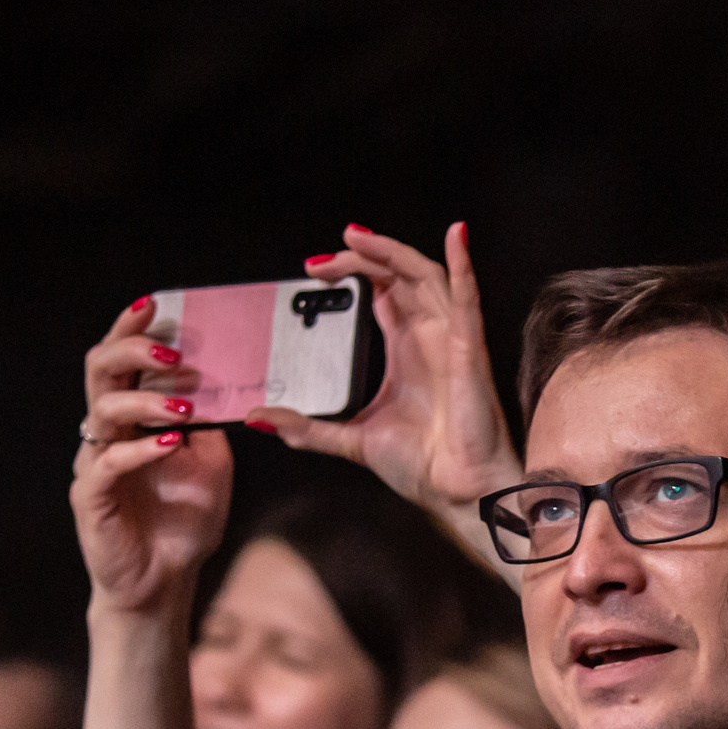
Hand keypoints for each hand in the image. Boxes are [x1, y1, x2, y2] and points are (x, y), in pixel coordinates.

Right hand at [72, 295, 233, 614]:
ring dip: (146, 401)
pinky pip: (108, 462)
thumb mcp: (212, 465)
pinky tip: (171, 444)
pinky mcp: (91, 496)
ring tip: (184, 406)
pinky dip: (141, 449)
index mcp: (131, 419)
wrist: (164, 581)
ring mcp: (94, 462)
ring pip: (103, 411)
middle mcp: (106, 432)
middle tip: (171, 352)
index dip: (131, 329)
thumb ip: (212, 426)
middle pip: (99, 371)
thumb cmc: (183, 522)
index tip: (155, 304)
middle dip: (132, 350)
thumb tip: (230, 388)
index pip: (122, 361)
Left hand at [244, 224, 523, 529]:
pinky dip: (463, 264)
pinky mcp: (467, 350)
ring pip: (426, 275)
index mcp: (407, 352)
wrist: (456, 492)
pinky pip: (466, 299)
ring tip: (359, 238)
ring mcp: (451, 340)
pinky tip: (455, 236)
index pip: (383, 292)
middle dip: (363, 256)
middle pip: (399, 275)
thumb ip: (307, 428)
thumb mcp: (350, 439)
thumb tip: (260, 420)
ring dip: (393, 252)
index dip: (354, 270)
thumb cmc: (424, 466)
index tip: (315, 272)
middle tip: (323, 260)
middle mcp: (430, 338)